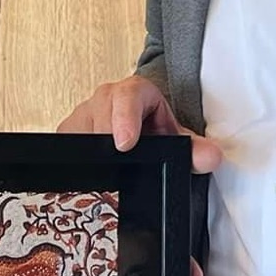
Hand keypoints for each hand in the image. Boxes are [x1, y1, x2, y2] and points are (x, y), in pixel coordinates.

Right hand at [58, 76, 222, 173]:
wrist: (138, 128)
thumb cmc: (154, 129)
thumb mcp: (175, 138)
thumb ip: (195, 149)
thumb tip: (211, 158)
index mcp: (133, 93)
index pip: (126, 96)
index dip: (125, 117)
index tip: (126, 143)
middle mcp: (103, 100)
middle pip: (98, 119)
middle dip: (105, 144)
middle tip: (113, 167)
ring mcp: (81, 117)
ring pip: (78, 137)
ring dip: (90, 160)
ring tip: (102, 179)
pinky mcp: (65, 135)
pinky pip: (64, 150)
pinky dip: (75, 168)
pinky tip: (85, 183)